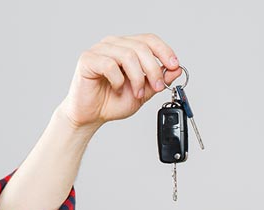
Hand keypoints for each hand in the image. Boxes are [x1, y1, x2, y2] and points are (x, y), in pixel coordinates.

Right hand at [57, 33, 182, 129]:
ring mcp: (99, 50)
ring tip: (136, 93)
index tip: (174, 66)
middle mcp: (113, 44)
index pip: (149, 39)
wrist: (91, 115)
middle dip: (153, 69)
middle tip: (157, 86)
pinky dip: (118, 80)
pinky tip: (116, 88)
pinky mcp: (87, 59)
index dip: (164, 51)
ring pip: (127, 54)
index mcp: (127, 47)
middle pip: (141, 47)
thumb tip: (176, 69)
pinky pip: (109, 64)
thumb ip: (158, 79)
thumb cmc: (112, 101)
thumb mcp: (144, 91)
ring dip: (137, 77)